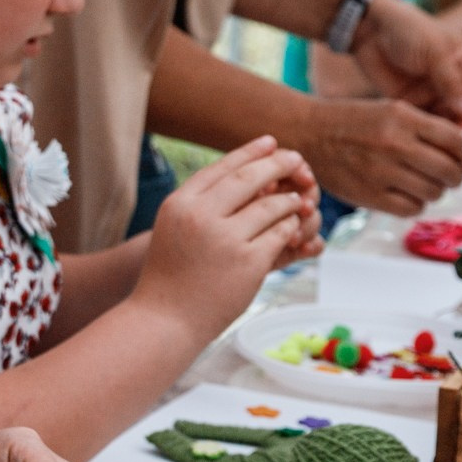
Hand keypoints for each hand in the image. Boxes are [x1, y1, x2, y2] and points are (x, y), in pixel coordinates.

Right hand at [138, 137, 321, 331]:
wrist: (164, 319)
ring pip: (272, 205)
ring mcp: (226, 239)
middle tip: (296, 159)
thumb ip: (201, 203)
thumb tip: (242, 174)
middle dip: (278, 164)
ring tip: (296, 201)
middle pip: (249, 178)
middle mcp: (201, 216)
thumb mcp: (173, 228)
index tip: (271, 143)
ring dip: (289, 201)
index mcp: (180, 203)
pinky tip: (293, 227)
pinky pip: (280, 233)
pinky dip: (290, 227)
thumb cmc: (170, 276)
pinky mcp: (249, 262)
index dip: (250, 152)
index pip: (222, 167)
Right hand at [294, 97, 461, 216]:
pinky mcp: (370, 195)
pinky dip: (416, 204)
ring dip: (436, 191)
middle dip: (457, 177)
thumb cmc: (354, 122)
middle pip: (449, 171)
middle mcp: (395, 144)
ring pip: (433, 192)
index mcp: (404, 118)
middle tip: (452, 177)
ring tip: (424, 183)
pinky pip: (411, 208)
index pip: (456, 141)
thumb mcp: (391, 110)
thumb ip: (426, 128)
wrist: (309, 134)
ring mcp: (382, 172)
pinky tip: (407, 194)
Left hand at [349, 0, 461, 128]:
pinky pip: (423, 118)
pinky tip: (422, 132)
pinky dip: (426, 127)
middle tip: (457, 134)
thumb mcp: (435, 52)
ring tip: (440, 136)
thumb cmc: (407, 30)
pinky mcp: (411, 100)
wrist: (370, 28)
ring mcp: (431, 91)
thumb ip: (452, 82)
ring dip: (446, 128)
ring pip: (446, 116)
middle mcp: (451, 79)